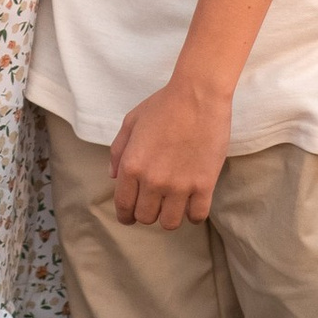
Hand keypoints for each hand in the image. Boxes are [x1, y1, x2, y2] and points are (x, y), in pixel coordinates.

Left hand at [110, 71, 230, 225]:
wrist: (198, 95)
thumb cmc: (163, 105)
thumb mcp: (131, 122)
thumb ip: (118, 151)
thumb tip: (113, 176)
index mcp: (132, 166)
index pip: (124, 206)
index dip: (125, 216)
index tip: (129, 217)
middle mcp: (153, 180)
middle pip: (146, 217)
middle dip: (147, 213)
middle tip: (154, 204)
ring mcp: (179, 185)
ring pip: (170, 223)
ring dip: (169, 216)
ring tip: (173, 204)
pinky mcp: (204, 185)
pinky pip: (197, 216)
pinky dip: (193, 215)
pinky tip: (192, 204)